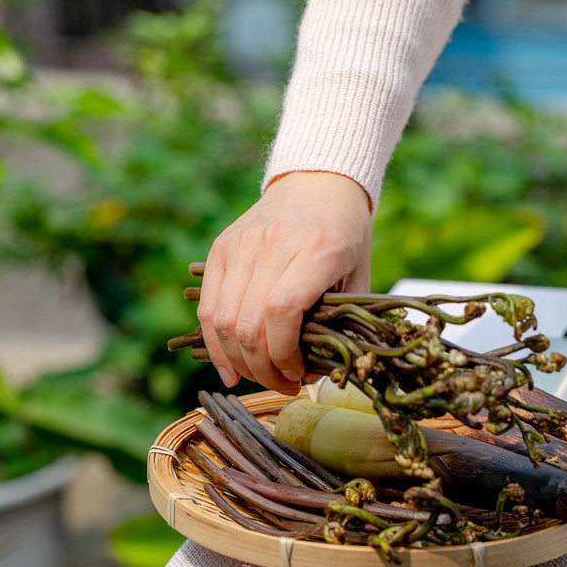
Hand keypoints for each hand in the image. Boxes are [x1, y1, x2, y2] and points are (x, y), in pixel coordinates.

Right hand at [197, 171, 371, 393]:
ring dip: (238, 361)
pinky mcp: (220, 248)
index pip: (282, 311)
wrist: (318, 181)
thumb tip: (314, 372)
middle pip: (249, 323)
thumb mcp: (358, 274)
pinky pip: (208, 306)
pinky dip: (215, 343)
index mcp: (316, 249)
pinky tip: (230, 367)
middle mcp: (273, 243)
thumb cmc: (345, 233)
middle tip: (282, 385)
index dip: (284, 353)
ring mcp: (241, 244)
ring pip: (223, 320)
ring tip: (260, 377)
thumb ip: (340, 320)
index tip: (299, 373)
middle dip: (263, 368)